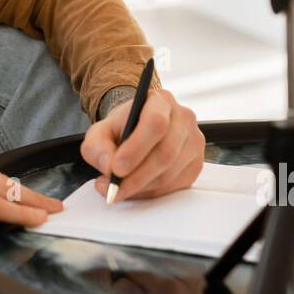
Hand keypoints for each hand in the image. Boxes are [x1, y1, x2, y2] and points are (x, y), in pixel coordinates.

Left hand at [80, 88, 203, 202]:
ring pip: (169, 173)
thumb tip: (108, 166)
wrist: (136, 131)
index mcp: (161, 101)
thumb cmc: (121, 129)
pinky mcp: (195, 165)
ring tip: (119, 188)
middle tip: (114, 188)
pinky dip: (151, 193)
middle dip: (136, 176)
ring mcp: (193, 142)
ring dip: (141, 187)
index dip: (136, 148)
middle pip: (166, 152)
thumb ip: (97, 147)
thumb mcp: (100, 133)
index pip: (156, 123)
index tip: (116, 168)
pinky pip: (175, 186)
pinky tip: (136, 188)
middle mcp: (183, 118)